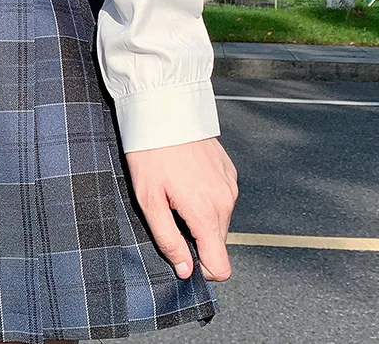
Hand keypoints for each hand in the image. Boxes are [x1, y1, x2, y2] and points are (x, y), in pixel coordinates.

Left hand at [125, 137, 237, 281]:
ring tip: (175, 189)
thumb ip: (168, 239)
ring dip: (199, 214)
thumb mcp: (148, 200)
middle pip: (217, 242)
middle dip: (195, 236)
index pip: (221, 266)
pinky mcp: (229, 170)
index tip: (181, 252)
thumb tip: (184, 269)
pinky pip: (221, 197)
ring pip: (219, 219)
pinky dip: (205, 196)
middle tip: (169, 211)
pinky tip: (185, 177)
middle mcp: (226, 200)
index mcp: (207, 213)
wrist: (163, 109)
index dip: (201, 268)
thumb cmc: (150, 152)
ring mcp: (230, 184)